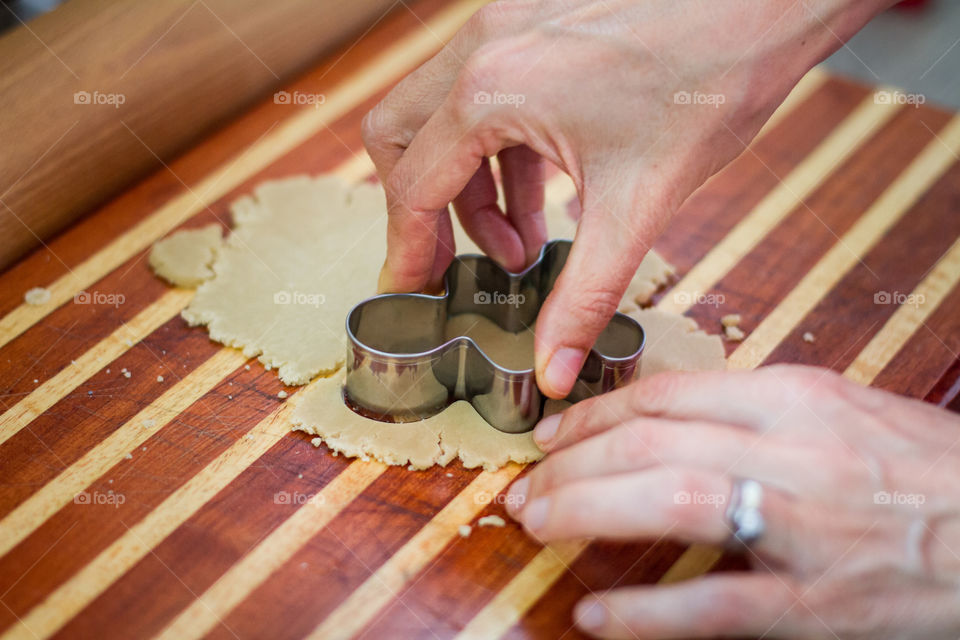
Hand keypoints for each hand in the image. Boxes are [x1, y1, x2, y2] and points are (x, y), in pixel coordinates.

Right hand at [362, 0, 891, 397]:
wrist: (765, 5)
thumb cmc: (710, 82)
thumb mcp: (638, 206)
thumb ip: (584, 297)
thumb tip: (553, 372)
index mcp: (491, 92)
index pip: (413, 184)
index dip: (406, 248)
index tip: (411, 288)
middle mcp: (482, 48)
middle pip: (400, 137)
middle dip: (420, 208)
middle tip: (454, 262)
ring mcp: (504, 26)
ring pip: (441, 115)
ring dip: (468, 185)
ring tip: (521, 242)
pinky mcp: (532, 22)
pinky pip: (484, 93)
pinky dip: (499, 151)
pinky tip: (549, 195)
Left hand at [505, 365, 959, 638]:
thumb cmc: (926, 468)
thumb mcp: (841, 409)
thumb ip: (755, 410)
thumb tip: (666, 419)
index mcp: (796, 397)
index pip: (665, 394)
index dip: (592, 413)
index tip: (553, 434)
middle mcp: (792, 450)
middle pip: (650, 442)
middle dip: (572, 463)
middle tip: (528, 485)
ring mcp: (804, 527)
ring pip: (671, 501)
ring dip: (587, 511)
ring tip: (536, 524)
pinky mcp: (817, 604)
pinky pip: (715, 606)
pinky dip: (647, 613)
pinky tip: (595, 615)